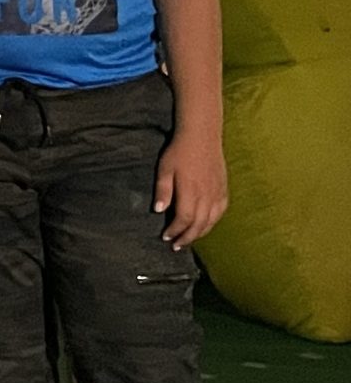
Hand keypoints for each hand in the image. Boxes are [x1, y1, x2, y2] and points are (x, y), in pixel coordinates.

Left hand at [155, 126, 227, 248]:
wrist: (202, 137)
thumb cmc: (179, 152)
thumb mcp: (164, 169)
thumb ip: (163, 190)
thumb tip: (159, 211)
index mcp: (191, 191)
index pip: (184, 219)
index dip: (175, 230)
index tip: (165, 236)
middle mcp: (207, 195)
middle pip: (199, 224)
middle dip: (187, 237)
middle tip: (176, 246)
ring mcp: (218, 192)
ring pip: (211, 220)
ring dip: (200, 233)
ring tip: (189, 239)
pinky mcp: (224, 189)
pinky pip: (220, 211)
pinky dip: (212, 222)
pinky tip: (205, 225)